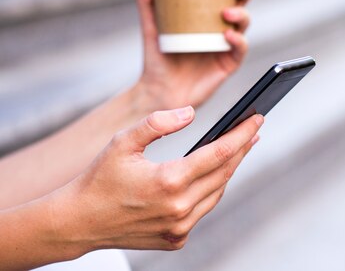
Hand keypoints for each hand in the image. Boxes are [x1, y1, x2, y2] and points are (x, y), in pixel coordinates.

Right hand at [49, 107, 262, 253]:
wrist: (78, 222)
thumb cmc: (99, 178)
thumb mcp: (123, 141)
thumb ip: (158, 122)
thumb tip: (191, 113)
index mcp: (170, 180)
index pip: (221, 152)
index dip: (243, 134)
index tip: (258, 119)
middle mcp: (180, 207)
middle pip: (225, 172)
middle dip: (242, 149)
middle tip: (253, 130)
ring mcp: (179, 228)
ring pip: (217, 192)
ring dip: (229, 170)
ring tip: (238, 149)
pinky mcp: (176, 240)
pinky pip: (203, 210)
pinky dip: (211, 191)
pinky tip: (214, 175)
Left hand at [135, 0, 254, 109]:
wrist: (160, 91)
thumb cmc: (159, 58)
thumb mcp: (152, 27)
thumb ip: (148, 2)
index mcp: (208, 12)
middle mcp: (222, 24)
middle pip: (241, 0)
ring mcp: (228, 43)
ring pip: (244, 22)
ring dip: (241, 14)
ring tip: (226, 13)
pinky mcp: (229, 62)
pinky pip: (240, 48)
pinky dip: (238, 41)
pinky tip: (228, 36)